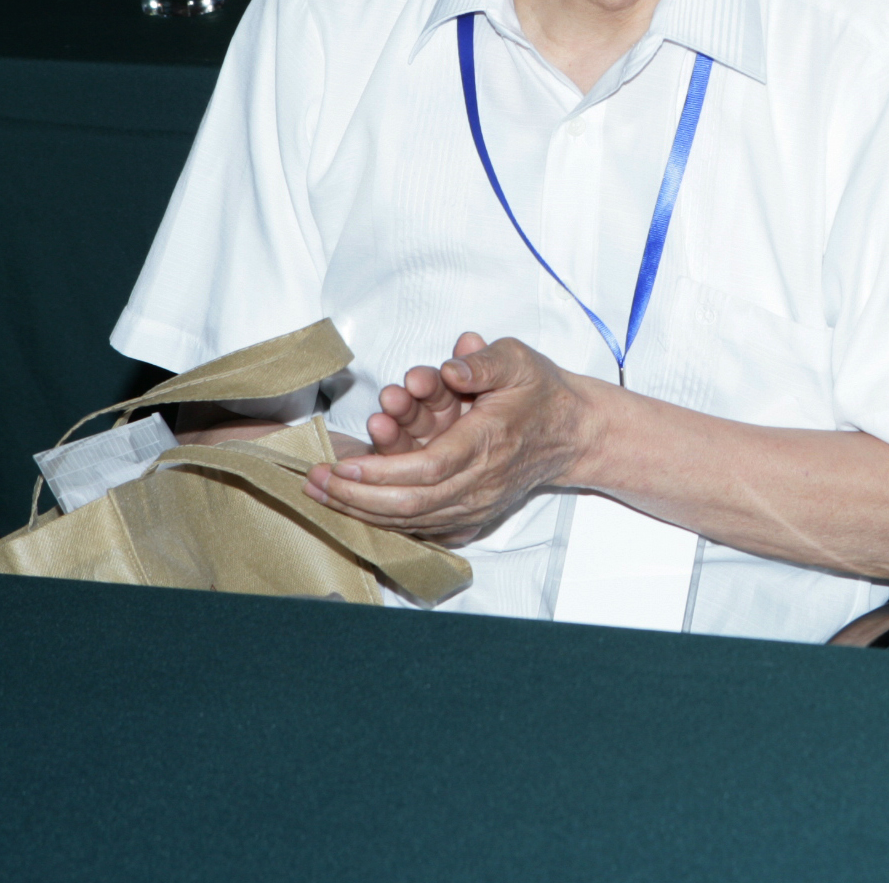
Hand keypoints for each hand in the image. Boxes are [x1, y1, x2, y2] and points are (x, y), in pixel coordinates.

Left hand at [302, 335, 596, 545]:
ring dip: (362, 512)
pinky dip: (386, 523)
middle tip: (314, 482)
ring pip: (412, 521)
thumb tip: (453, 362)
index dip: (382, 472)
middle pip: (411, 504)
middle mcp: (481, 482)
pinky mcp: (473, 516)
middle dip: (357, 498)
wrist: (573, 433)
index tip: (342, 465)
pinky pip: (423, 528)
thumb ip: (483, 361)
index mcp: (488, 442)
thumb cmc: (541, 393)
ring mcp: (477, 505)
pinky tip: (354, 512)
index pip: (428, 469)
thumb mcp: (519, 360)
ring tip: (320, 495)